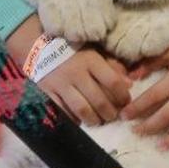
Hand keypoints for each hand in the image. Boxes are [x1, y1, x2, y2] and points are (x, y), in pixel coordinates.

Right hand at [7, 14, 130, 125]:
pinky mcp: (47, 93)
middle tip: (114, 116)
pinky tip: (80, 120)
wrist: (40, 46)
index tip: (126, 101)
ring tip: (99, 121)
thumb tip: (129, 84)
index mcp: (90, 60)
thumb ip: (112, 66)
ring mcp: (60, 85)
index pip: (112, 82)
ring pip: (82, 109)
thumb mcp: (95, 51)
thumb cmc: (74, 49)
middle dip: (110, 113)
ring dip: (94, 119)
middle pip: (99, 100)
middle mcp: (76, 73)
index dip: (122, 95)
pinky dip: (73, 119)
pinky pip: (63, 112)